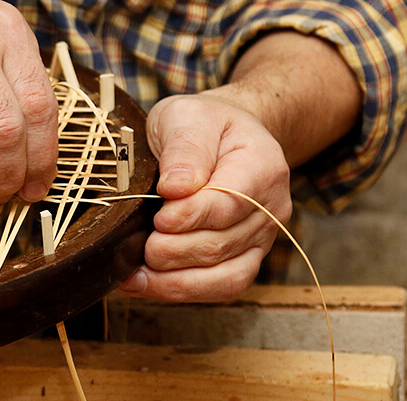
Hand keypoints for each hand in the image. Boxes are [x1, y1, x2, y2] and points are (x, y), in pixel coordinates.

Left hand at [117, 92, 291, 301]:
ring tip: (136, 273)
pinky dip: (182, 290)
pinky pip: (221, 287)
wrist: (223, 133)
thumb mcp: (187, 116)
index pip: (229, 203)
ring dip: (174, 280)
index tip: (159, 217)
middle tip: (141, 245)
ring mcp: (260, 237)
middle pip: (222, 244)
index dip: (191, 216)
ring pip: (223, 276)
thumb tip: (176, 187)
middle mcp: (271, 207)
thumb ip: (185, 147)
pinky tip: (146, 283)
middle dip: (174, 251)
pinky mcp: (245, 257)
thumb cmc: (202, 124)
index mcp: (262, 166)